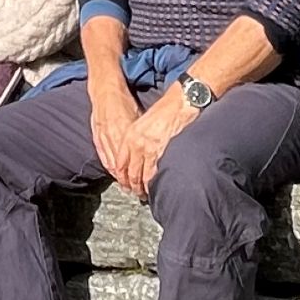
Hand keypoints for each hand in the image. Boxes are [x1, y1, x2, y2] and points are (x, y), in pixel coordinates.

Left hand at [91, 83, 195, 197]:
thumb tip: (137, 159)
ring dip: (142, 189)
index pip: (120, 163)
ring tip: (145, 195)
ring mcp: (146, 148)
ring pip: (140, 176)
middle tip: (135, 194)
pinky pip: (152, 174)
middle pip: (129, 172)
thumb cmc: (165, 113)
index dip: (122, 177)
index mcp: (129, 135)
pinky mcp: (159, 151)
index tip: (125, 185)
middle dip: (131, 186)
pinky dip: (152, 184)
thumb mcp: (144, 125)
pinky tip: (155, 188)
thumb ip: (137, 141)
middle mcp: (134, 142)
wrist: (179, 104)